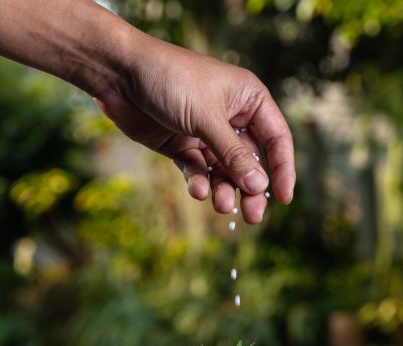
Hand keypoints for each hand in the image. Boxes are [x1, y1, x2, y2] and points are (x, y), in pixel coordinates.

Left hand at [94, 36, 294, 223]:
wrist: (118, 72)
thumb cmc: (169, 80)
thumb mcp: (206, 118)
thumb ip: (234, 155)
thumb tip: (260, 186)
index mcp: (248, 99)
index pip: (276, 138)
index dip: (283, 169)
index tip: (284, 199)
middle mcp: (231, 115)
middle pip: (251, 160)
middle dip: (251, 188)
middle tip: (252, 216)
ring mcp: (205, 131)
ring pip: (224, 169)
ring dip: (224, 189)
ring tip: (220, 205)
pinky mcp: (181, 143)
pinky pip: (198, 168)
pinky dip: (198, 181)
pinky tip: (197, 190)